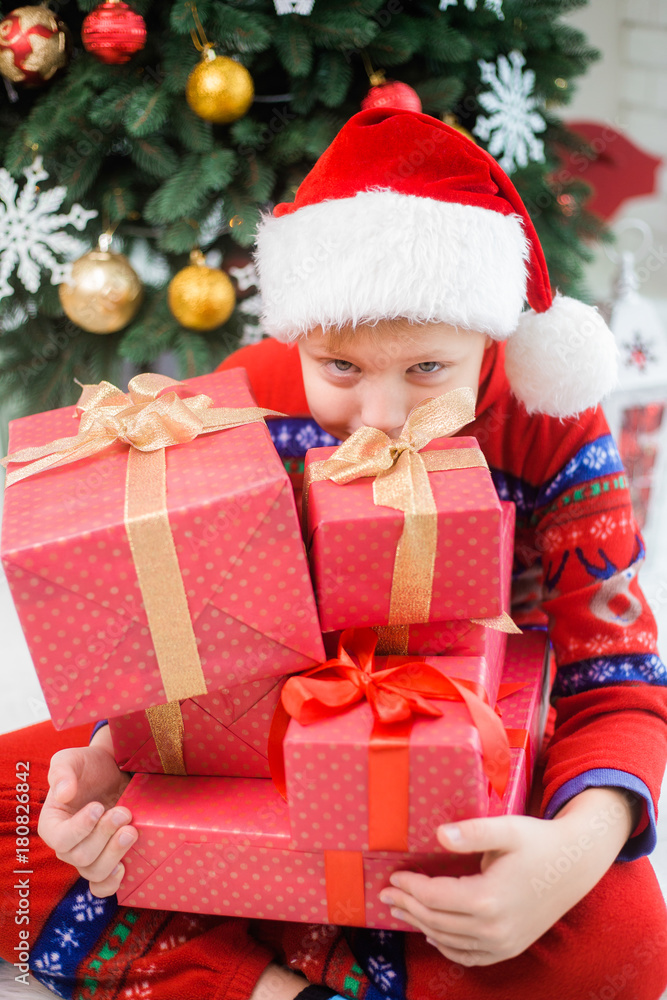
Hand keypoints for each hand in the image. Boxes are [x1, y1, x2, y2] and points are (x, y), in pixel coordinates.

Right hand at [37, 727, 135, 897]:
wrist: (115, 769)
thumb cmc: (89, 765)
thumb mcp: (72, 758)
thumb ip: (62, 771)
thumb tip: (63, 793)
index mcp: (53, 824)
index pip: (60, 839)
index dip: (80, 828)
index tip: (99, 806)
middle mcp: (68, 845)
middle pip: (81, 857)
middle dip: (105, 835)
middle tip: (124, 812)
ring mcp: (89, 855)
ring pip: (95, 872)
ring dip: (115, 854)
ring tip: (132, 831)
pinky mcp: (108, 859)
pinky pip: (103, 886)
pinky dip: (113, 883)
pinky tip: (125, 867)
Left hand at [379, 788, 636, 965]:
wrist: (575, 864)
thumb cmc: (538, 841)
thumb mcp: (506, 829)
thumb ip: (471, 831)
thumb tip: (439, 834)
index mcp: (488, 899)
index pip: (435, 898)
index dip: (410, 887)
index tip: (393, 876)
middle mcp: (494, 928)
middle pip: (436, 921)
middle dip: (408, 906)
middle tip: (386, 894)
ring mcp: (503, 943)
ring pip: (449, 940)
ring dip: (421, 925)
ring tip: (400, 910)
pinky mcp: (510, 947)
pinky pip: (470, 956)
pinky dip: (447, 947)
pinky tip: (433, 935)